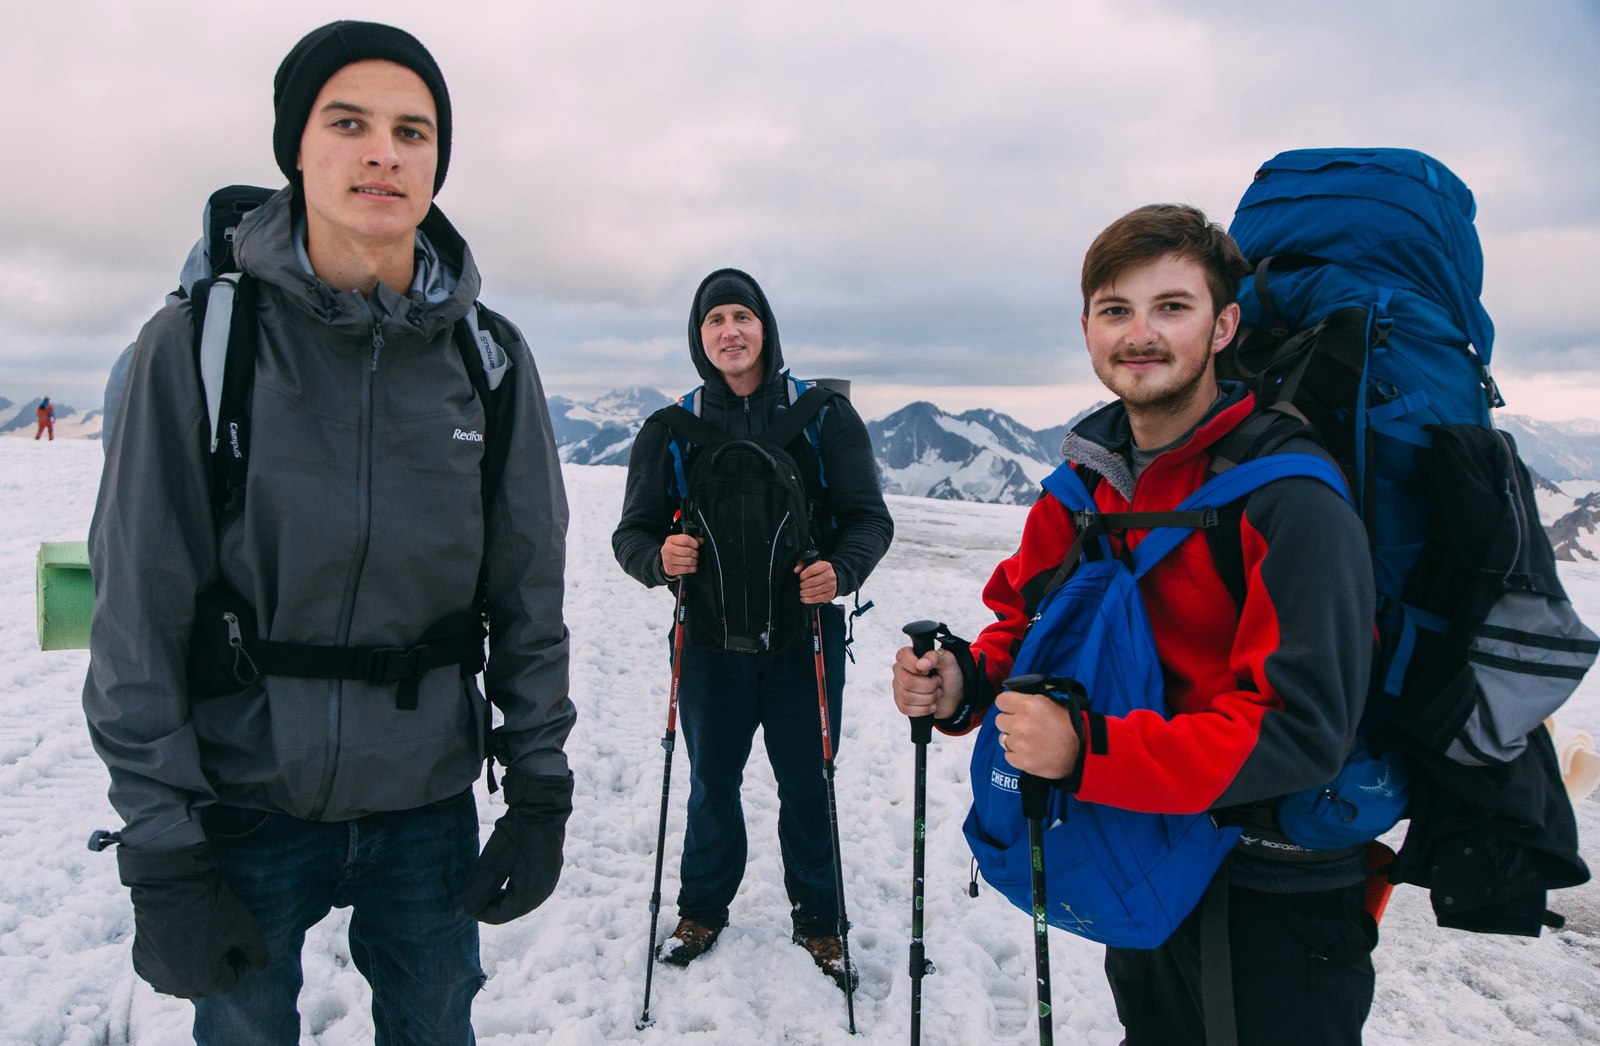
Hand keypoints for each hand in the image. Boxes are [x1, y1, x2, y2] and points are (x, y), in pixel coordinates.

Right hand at [116, 842, 270, 998]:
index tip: (235, 940)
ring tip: (199, 939)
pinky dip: (170, 961)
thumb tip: (264, 966)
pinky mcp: (141, 963)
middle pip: (205, 984)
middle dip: (215, 966)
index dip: (237, 960)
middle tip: (218, 939)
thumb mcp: (245, 927)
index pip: (230, 981)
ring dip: (192, 966)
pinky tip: (177, 940)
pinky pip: (161, 970)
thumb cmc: (211, 907)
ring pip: (182, 979)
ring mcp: (156, 975)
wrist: (169, 886)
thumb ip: (258, 951)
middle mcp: (178, 986)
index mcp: (205, 982)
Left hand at [463, 771, 573, 924]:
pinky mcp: (549, 869)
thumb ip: (478, 891)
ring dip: (501, 894)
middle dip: (491, 903)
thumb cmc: (516, 835)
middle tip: (472, 894)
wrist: (542, 808)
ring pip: (520, 897)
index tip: (466, 905)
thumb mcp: (490, 864)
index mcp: (531, 894)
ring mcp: (549, 880)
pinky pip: (529, 886)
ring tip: (485, 884)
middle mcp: (544, 892)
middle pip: (512, 908)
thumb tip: (470, 910)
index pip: (501, 915)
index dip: (481, 912)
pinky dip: (513, 884)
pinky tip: (503, 873)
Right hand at [660, 534, 700, 579]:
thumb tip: (701, 540)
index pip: (685, 539)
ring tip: (694, 560)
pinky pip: (686, 569)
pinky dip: (692, 568)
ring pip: (688, 561)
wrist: (666, 560)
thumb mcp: (681, 541)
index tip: (696, 546)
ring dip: (694, 561)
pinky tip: (693, 567)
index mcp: (670, 540)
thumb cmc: (676, 549)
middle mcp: (667, 549)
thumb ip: (692, 539)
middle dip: (695, 553)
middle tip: (696, 554)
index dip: (694, 543)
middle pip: (688, 551)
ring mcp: (667, 560)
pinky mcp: (670, 569)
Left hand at [795, 559, 836, 603]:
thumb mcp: (810, 564)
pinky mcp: (830, 595)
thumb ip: (801, 564)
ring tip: (801, 592)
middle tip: (800, 586)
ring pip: (813, 591)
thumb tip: (796, 570)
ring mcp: (831, 586)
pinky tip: (804, 598)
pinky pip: (817, 599)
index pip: (811, 570)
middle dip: (803, 585)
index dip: (803, 575)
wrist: (830, 580)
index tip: (800, 578)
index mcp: (826, 566)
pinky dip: (808, 600)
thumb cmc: (818, 571)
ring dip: (804, 593)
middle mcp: (830, 576)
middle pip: (812, 582)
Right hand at [892, 644, 964, 720]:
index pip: (902, 657)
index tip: (929, 671)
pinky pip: (906, 709)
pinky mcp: (901, 703)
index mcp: (909, 657)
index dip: (916, 667)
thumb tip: (921, 663)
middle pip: (907, 681)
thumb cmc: (949, 677)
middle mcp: (901, 671)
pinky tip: (931, 705)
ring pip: (907, 697)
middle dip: (928, 686)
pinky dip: (923, 709)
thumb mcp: (948, 662)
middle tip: (938, 683)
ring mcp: (899, 688)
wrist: (954, 697)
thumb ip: (936, 657)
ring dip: (928, 698)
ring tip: (936, 693)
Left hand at [994, 689, 1080, 778]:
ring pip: (1003, 739)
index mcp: (1028, 705)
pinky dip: (1017, 754)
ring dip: (1014, 739)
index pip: (1000, 701)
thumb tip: (1016, 699)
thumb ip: (1031, 699)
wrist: (1083, 751)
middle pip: (999, 720)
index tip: (1013, 709)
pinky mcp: (1022, 761)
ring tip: (1030, 740)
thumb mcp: (1052, 702)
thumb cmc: (1071, 724)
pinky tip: (1030, 752)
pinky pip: (1008, 755)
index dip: (1007, 705)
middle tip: (1024, 726)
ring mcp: (1020, 744)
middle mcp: (1021, 723)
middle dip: (1010, 722)